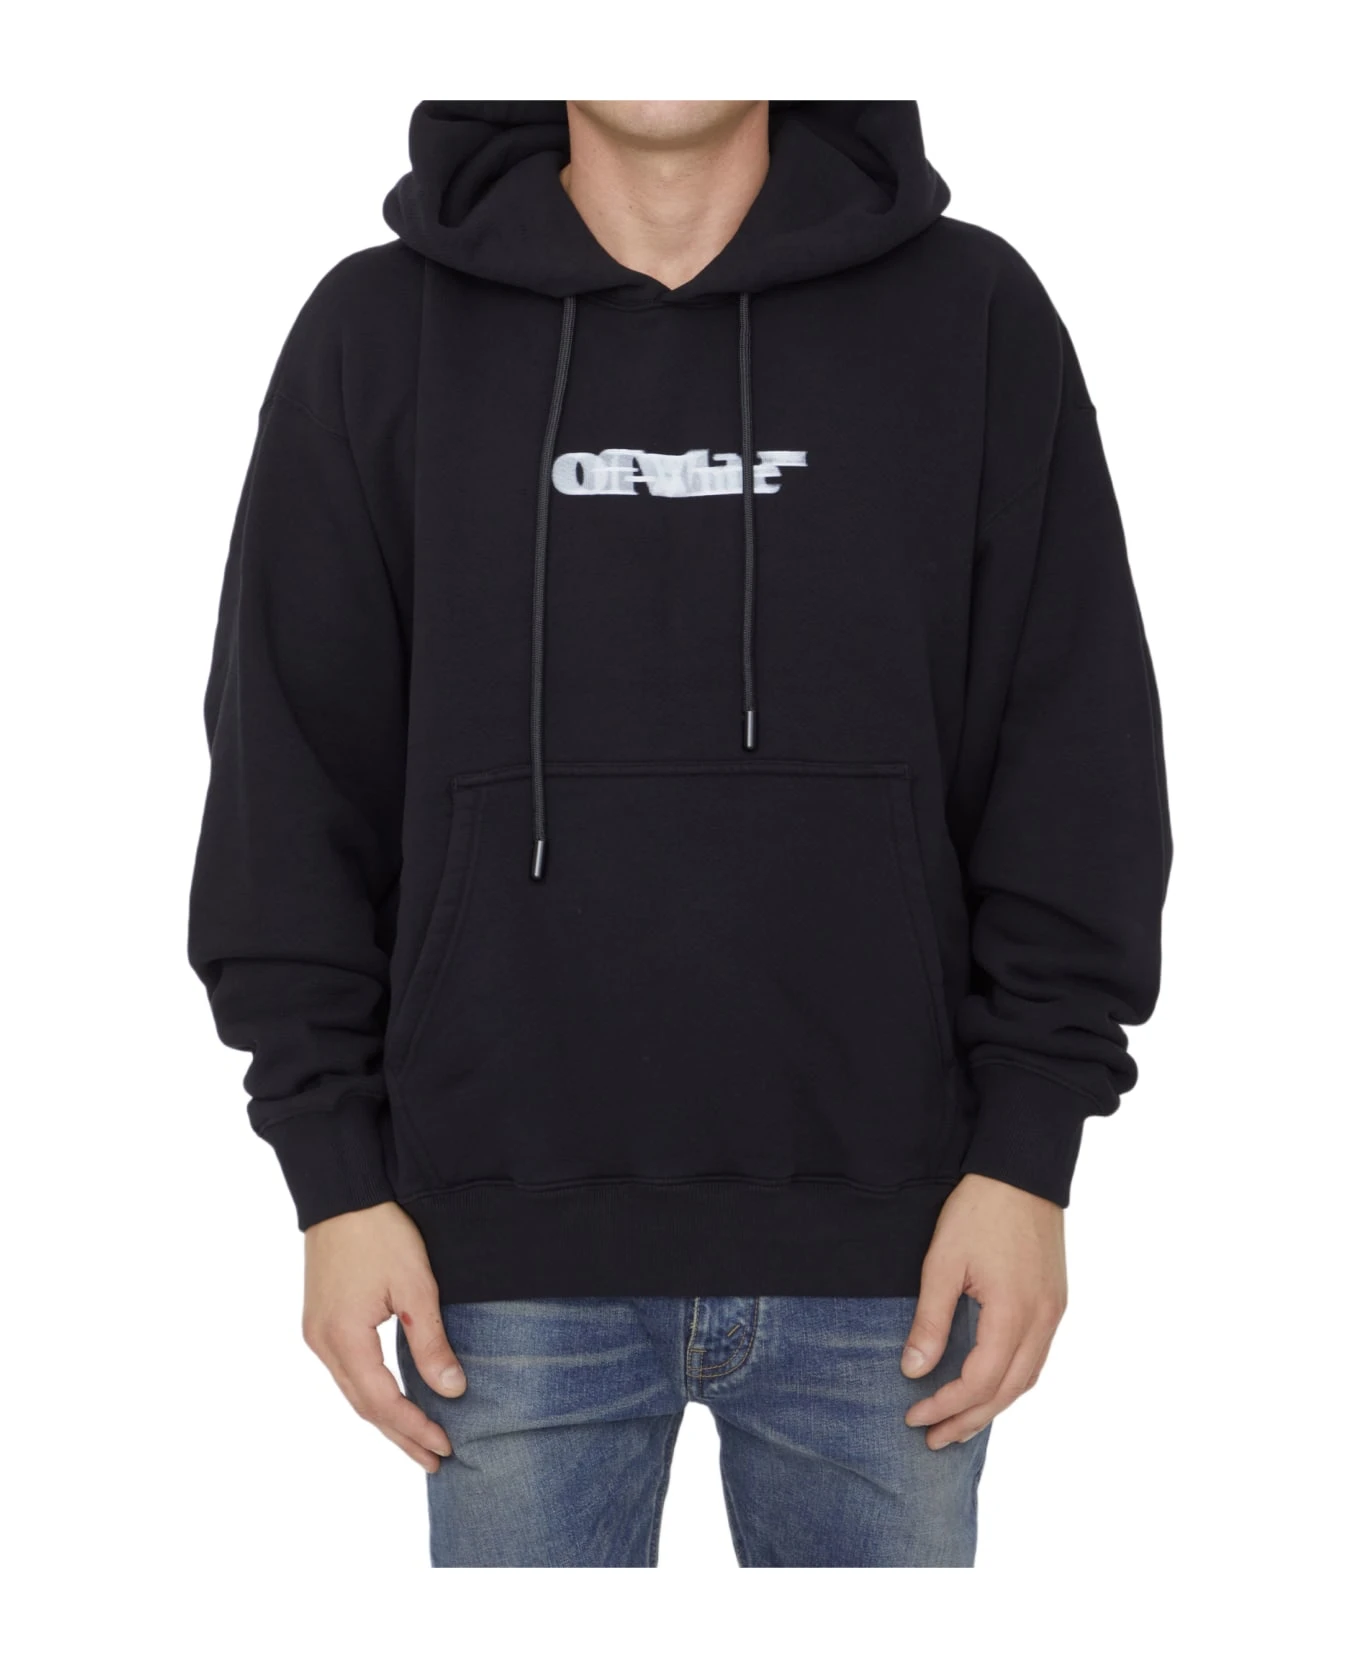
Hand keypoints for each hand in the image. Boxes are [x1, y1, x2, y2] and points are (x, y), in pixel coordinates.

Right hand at [302, 1201, 464, 1471]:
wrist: (341, 1192)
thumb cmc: (379, 1232)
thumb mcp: (415, 1285)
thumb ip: (431, 1341)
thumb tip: (452, 1390)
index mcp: (343, 1338)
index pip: (382, 1401)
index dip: (415, 1427)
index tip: (445, 1446)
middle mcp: (322, 1343)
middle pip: (364, 1406)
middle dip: (400, 1435)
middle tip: (434, 1461)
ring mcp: (316, 1333)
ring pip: (353, 1391)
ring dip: (385, 1418)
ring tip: (417, 1440)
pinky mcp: (320, 1321)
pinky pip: (347, 1371)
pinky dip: (372, 1393)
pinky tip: (391, 1400)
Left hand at [901, 1173, 1066, 1448]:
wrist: (1023, 1170)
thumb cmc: (980, 1210)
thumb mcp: (943, 1262)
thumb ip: (931, 1320)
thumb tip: (913, 1370)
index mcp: (1014, 1314)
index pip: (980, 1381)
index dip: (946, 1406)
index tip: (913, 1416)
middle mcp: (1042, 1320)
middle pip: (1008, 1391)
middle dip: (969, 1419)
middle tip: (933, 1439)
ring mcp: (1054, 1312)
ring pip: (1027, 1378)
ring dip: (993, 1405)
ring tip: (958, 1423)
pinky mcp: (1055, 1300)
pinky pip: (1036, 1356)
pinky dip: (1010, 1380)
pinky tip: (989, 1384)